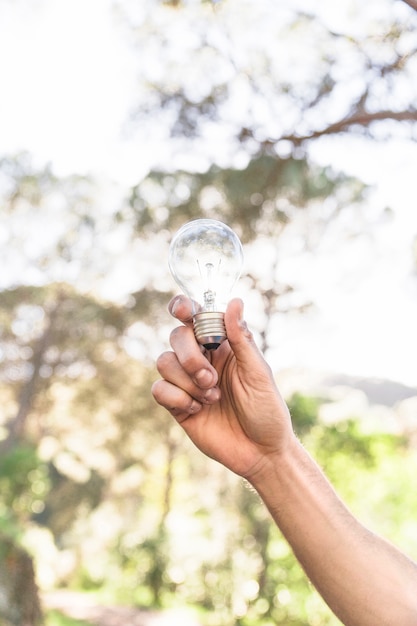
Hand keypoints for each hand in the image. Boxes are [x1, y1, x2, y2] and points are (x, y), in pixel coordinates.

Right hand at [152, 296, 293, 479]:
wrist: (261, 453)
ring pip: (164, 361)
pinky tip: (198, 410)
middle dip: (190, 357)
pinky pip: (159, 389)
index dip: (183, 308)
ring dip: (186, 380)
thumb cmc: (267, 410)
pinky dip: (177, 398)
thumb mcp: (258, 373)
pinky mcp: (177, 405)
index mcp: (222, 346)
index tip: (183, 312)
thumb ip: (241, 338)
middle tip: (211, 379)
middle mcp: (202, 359)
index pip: (196, 317)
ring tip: (211, 398)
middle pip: (176, 337)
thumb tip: (234, 301)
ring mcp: (187, 382)